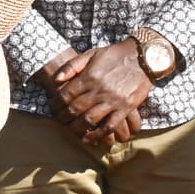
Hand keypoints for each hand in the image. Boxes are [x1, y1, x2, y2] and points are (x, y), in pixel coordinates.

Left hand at [40, 40, 156, 144]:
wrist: (142, 56)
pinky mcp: (125, 108)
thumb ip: (72, 65)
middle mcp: (99, 90)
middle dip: (63, 118)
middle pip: (75, 109)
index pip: (65, 95)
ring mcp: (113, 100)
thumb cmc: (115, 55)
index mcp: (89, 76)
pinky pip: (109, 126)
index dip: (56, 104)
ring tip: (71, 130)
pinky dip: (97, 135)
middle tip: (59, 121)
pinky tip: (89, 139)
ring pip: (89, 120)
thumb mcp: (91, 54)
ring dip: (77, 128)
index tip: (52, 109)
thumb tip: (55, 79)